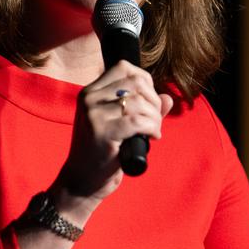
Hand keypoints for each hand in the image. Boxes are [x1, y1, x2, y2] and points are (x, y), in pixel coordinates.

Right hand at [57, 61, 173, 200]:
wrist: (81, 181)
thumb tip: (168, 98)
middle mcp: (89, 98)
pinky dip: (152, 128)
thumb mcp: (118, 125)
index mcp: (90, 92)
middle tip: (154, 121)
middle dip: (153, 101)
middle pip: (136, 82)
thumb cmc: (101, 153)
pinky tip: (151, 138)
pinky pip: (139, 121)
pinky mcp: (102, 132)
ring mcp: (94, 114)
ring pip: (140, 102)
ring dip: (155, 117)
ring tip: (152, 131)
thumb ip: (143, 109)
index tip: (149, 104)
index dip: (145, 83)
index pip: (124, 68)